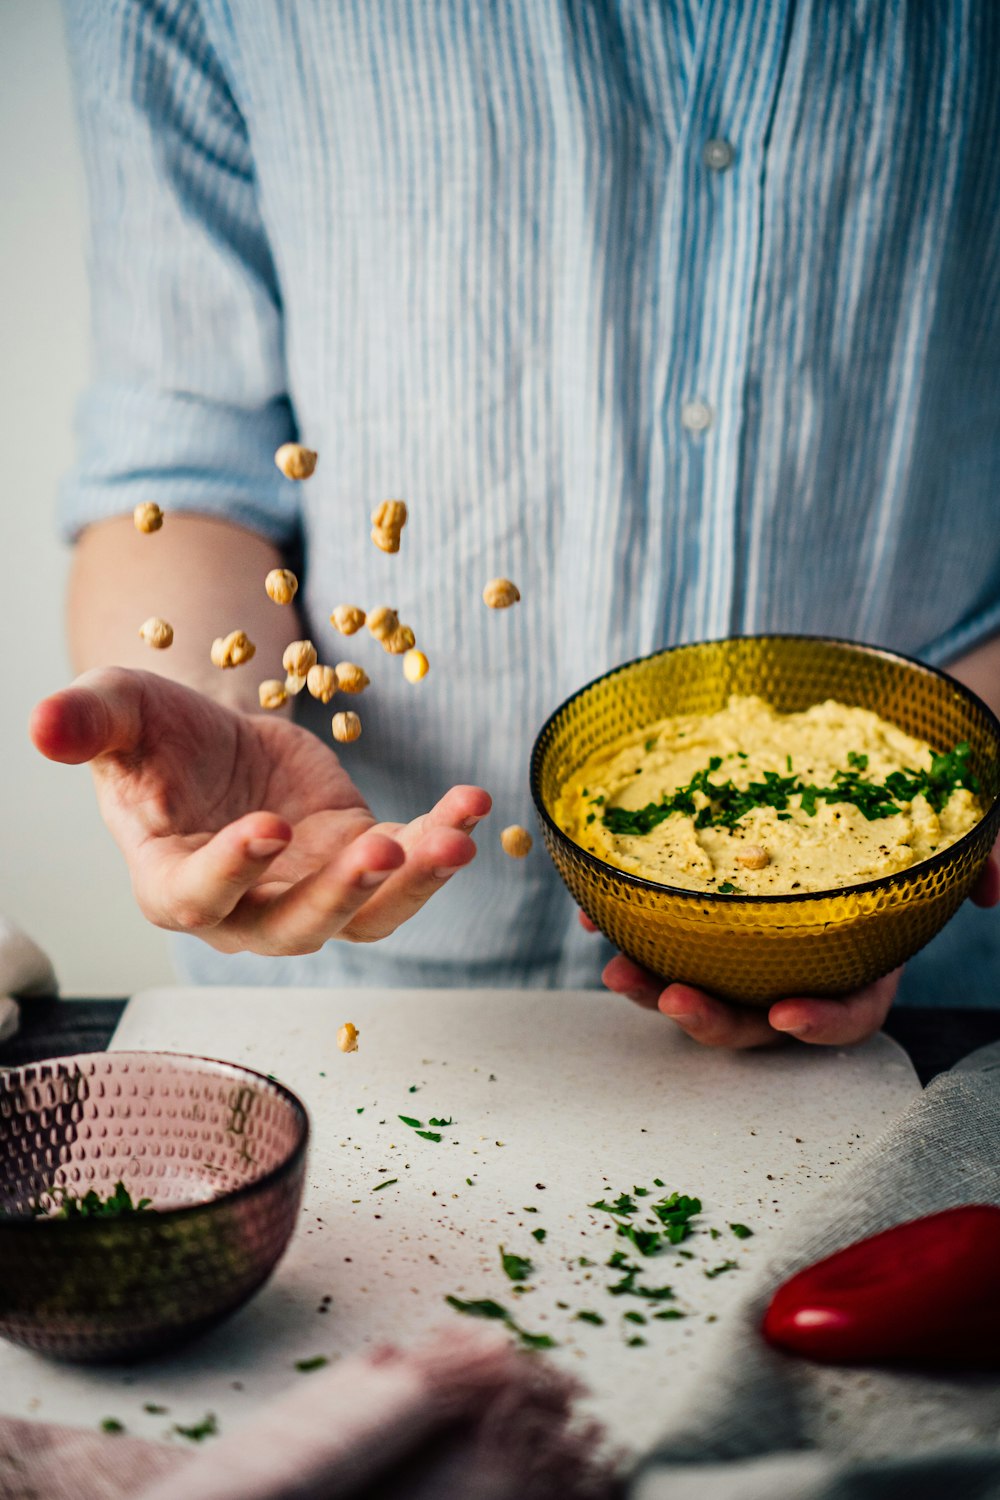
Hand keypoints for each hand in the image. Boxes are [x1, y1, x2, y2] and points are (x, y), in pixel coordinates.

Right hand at [31, 668, 490, 954]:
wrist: (214, 740)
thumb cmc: (153, 737)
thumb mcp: (117, 711)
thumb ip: (85, 721)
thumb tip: (40, 726)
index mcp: (172, 881)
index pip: (199, 898)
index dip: (234, 872)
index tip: (269, 829)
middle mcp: (245, 909)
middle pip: (294, 926)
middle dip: (340, 894)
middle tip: (382, 848)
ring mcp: (308, 893)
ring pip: (363, 917)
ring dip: (411, 884)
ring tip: (454, 837)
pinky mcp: (356, 864)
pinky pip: (405, 871)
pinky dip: (441, 839)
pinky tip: (472, 803)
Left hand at [585, 852, 999, 1048]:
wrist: (873, 777)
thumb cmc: (912, 817)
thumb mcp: (959, 835)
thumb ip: (978, 859)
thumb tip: (988, 888)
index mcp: (865, 962)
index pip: (853, 1012)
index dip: (822, 1023)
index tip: (786, 1013)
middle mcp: (806, 967)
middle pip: (758, 1019)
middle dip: (710, 1019)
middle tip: (667, 996)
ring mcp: (753, 948)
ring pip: (704, 988)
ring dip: (655, 988)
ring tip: (616, 967)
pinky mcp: (710, 917)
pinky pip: (670, 939)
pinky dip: (634, 931)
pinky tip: (601, 914)